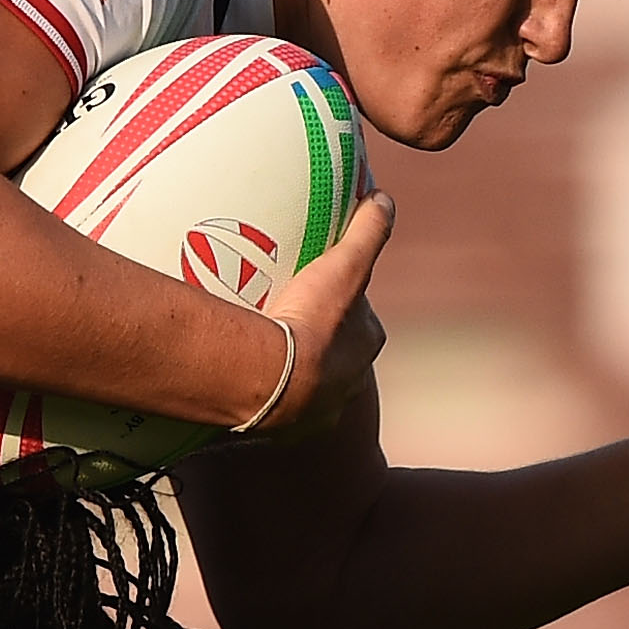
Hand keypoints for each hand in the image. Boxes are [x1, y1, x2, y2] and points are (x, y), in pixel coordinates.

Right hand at [250, 192, 393, 431]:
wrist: (272, 383)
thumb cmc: (313, 323)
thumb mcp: (345, 267)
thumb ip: (367, 231)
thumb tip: (384, 198)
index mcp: (365, 347)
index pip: (359, 317)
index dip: (342, 299)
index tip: (317, 286)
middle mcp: (348, 384)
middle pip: (335, 353)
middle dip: (317, 338)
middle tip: (283, 315)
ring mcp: (316, 410)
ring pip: (306, 384)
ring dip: (290, 369)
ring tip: (259, 346)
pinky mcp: (284, 429)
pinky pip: (274, 407)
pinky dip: (265, 393)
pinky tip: (244, 377)